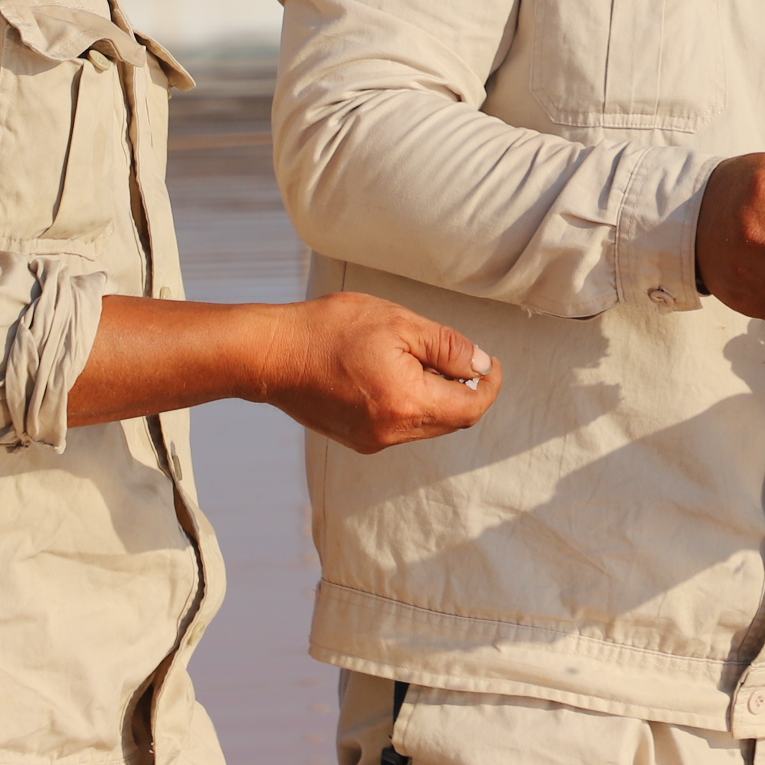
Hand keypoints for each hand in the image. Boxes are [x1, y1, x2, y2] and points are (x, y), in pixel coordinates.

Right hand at [259, 291, 501, 455]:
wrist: (271, 355)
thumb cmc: (331, 331)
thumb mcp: (399, 323)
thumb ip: (447, 347)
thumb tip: (480, 365)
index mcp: (407, 404)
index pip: (470, 408)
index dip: (490, 386)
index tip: (493, 363)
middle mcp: (391, 433)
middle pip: (451, 420)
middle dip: (465, 389)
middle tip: (460, 355)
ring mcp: (370, 440)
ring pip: (426, 424)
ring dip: (437, 395)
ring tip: (420, 357)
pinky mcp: (355, 438)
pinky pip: (400, 425)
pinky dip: (412, 402)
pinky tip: (394, 371)